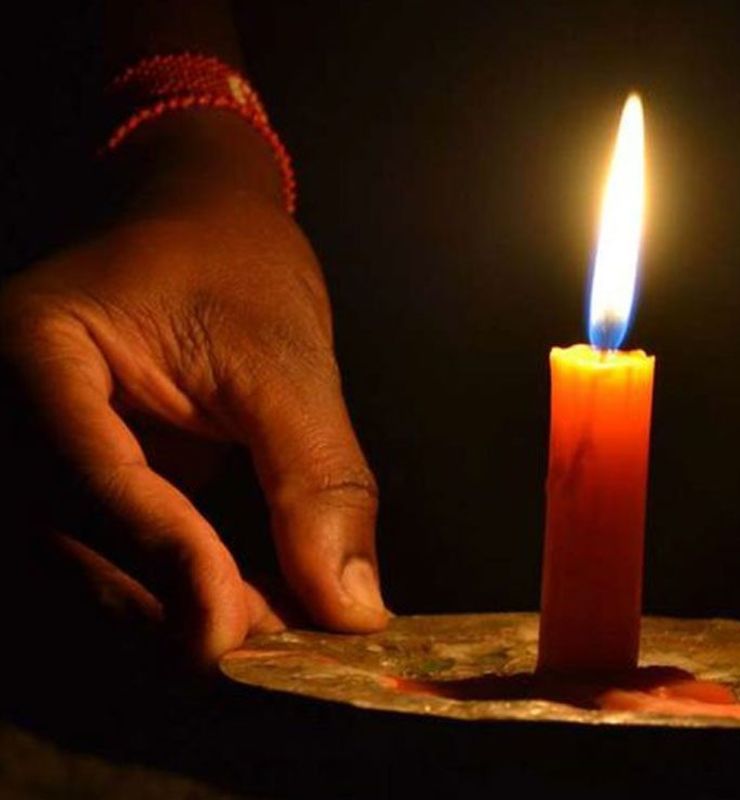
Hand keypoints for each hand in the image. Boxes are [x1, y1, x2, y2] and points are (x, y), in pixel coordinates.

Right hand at [0, 115, 388, 663]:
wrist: (196, 225)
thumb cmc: (233, 265)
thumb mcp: (287, 359)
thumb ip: (317, 477)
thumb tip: (350, 606)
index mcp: (32, 351)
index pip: (86, 475)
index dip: (163, 556)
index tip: (241, 623)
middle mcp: (2, 416)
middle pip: (69, 546)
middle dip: (173, 612)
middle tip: (279, 657)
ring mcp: (23, 455)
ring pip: (81, 574)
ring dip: (175, 622)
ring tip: (275, 645)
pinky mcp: (64, 486)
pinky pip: (106, 561)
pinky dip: (174, 600)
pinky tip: (244, 618)